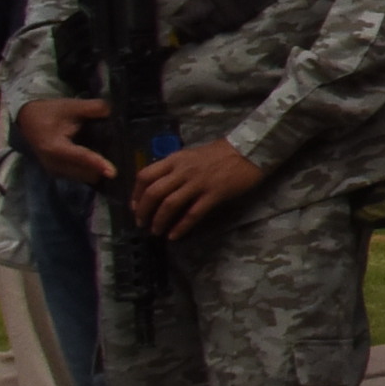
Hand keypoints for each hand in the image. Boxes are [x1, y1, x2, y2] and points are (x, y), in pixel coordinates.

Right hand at [12, 93, 119, 185]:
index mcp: (54, 147)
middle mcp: (53, 164)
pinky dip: (91, 169)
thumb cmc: (51, 112)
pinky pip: (81, 176)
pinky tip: (98, 156)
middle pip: (85, 172)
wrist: (29, 120)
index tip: (113, 172)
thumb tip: (114, 112)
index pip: (79, 157)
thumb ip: (93, 108)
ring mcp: (55, 171)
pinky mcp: (58, 174)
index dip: (96, 163)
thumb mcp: (71, 105)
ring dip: (98, 169)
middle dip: (102, 166)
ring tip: (108, 153)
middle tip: (120, 153)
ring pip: (85, 177)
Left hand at [126, 137, 263, 235]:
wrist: (250, 149)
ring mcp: (198, 183)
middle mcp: (183, 170)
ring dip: (159, 221)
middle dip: (143, 211)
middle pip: (154, 193)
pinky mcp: (214, 194)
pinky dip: (181, 226)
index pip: (145, 176)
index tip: (134, 207)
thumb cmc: (222, 152)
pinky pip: (192, 213)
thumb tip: (161, 185)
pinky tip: (174, 235)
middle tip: (141, 223)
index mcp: (176, 159)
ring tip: (156, 231)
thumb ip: (176, 168)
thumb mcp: (192, 155)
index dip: (135, 194)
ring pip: (169, 204)